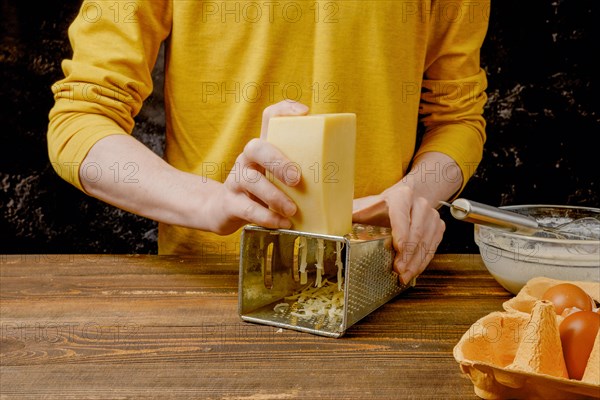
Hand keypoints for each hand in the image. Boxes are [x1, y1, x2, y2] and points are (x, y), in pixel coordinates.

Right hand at [212, 100, 309, 234]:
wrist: (224, 210)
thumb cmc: (262, 193)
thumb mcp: (279, 179)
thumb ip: (302, 176)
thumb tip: (343, 185)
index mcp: (265, 148)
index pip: (269, 118)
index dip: (285, 110)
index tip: (305, 113)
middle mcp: (248, 158)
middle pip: (258, 147)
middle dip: (279, 162)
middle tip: (298, 179)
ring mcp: (236, 179)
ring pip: (250, 179)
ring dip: (274, 195)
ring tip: (292, 209)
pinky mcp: (230, 202)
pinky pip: (247, 208)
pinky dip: (266, 216)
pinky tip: (282, 222)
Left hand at [352, 186, 445, 283]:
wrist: (407, 199)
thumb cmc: (381, 207)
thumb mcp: (366, 205)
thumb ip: (351, 212)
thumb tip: (330, 222)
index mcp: (401, 196)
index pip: (401, 214)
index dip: (401, 231)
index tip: (398, 248)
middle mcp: (420, 204)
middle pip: (416, 231)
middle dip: (407, 253)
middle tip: (398, 270)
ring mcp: (432, 216)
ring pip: (426, 241)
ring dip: (416, 262)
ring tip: (404, 276)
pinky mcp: (438, 227)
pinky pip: (433, 247)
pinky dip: (423, 262)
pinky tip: (413, 272)